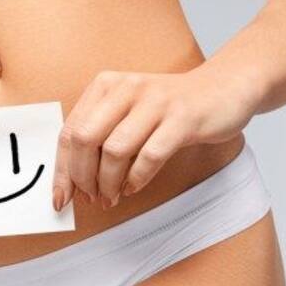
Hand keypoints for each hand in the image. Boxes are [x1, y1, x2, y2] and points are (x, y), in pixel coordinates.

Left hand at [52, 67, 259, 210]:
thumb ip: (99, 137)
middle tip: (91, 199)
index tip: (61, 198)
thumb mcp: (126, 113)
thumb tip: (73, 182)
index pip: (70, 131)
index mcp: (105, 86)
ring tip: (111, 198)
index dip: (62, 170)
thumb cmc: (167, 109)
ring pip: (115, 150)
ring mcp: (155, 101)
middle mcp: (126, 88)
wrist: (224, 89)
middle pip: (86, 139)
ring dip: (109, 183)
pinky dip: (137, 179)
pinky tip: (133, 188)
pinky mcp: (182, 118)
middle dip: (83, 177)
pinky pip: (149, 156)